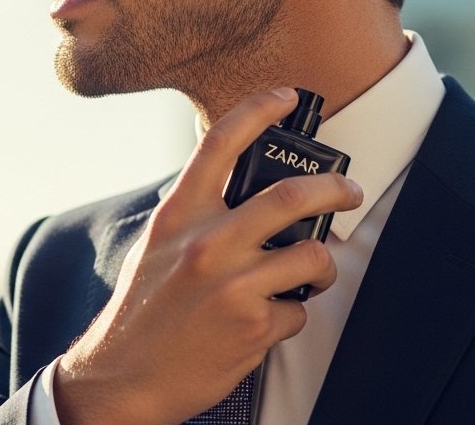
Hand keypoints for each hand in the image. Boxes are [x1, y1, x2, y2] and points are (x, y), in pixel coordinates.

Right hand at [52, 88, 364, 424]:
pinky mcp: (252, 325)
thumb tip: (251, 195)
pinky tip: (266, 321)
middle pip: (292, 196)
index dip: (259, 109)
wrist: (124, 377)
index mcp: (180, 215)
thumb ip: (200, 216)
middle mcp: (207, 243)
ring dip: (321, 265)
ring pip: (310, 255)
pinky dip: (290, 316)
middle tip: (350, 191)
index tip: (287, 96)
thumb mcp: (160, 245)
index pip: (221, 143)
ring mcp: (233, 284)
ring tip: (312, 272)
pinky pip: (298, 311)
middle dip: (335, 189)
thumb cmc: (143, 311)